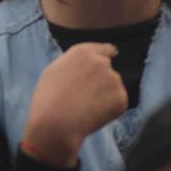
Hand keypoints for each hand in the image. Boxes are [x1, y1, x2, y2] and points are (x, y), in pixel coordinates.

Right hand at [22, 43, 127, 167]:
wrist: (56, 122)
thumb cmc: (49, 97)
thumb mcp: (55, 69)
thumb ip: (74, 63)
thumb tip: (85, 65)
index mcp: (83, 52)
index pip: (106, 49)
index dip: (106, 57)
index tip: (107, 63)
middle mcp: (101, 62)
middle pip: (108, 69)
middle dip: (102, 80)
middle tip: (86, 96)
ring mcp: (113, 79)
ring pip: (113, 87)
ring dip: (105, 95)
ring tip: (85, 107)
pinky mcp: (121, 98)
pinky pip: (118, 103)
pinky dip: (109, 109)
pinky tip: (93, 114)